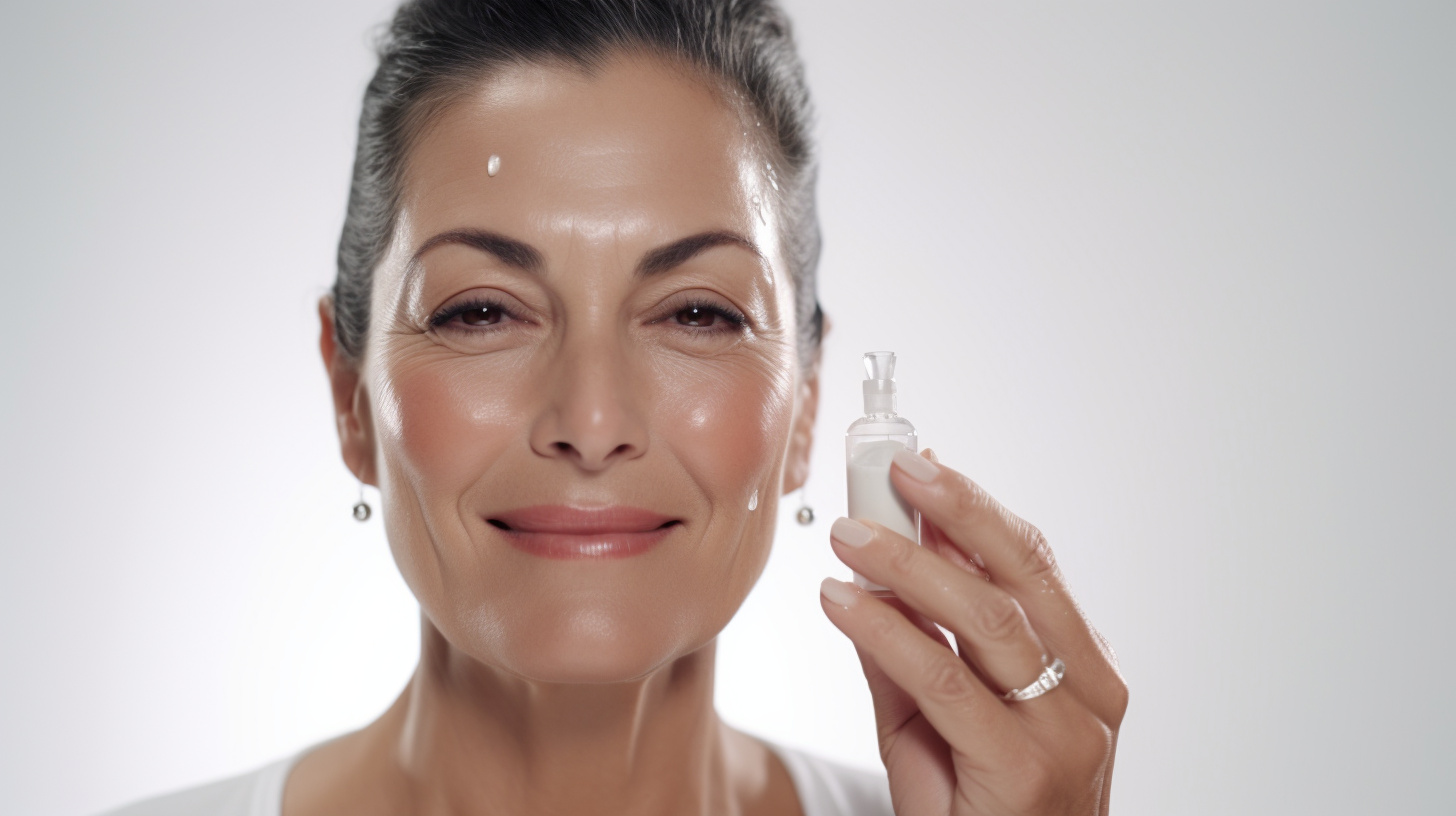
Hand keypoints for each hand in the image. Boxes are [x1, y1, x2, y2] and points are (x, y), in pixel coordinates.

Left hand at [819, 449, 1126, 814]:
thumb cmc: (974, 814)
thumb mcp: (937, 722)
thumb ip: (909, 649)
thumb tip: (866, 573)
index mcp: (1085, 668)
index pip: (1033, 566)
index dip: (974, 509)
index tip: (919, 467)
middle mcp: (1090, 692)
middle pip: (1022, 573)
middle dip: (954, 510)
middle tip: (892, 468)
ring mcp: (1066, 732)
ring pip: (987, 618)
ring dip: (908, 563)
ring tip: (850, 534)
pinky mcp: (1022, 771)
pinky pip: (946, 679)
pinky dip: (888, 629)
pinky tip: (843, 601)